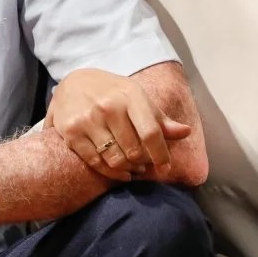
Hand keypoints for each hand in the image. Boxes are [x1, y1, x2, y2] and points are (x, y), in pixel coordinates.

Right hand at [45, 67, 190, 181]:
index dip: (161, 154)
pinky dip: (111, 172)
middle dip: (143, 162)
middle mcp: (108, 106)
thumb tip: (185, 132)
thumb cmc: (111, 92)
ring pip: (116, 160)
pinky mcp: (72, 132)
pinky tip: (119, 171)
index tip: (165, 168)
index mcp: (130, 95)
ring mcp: (88, 120)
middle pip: (134, 150)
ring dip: (128, 169)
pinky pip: (96, 162)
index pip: (151, 132)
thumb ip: (159, 118)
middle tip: (145, 165)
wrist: (72, 83)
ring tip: (133, 167)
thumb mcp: (136, 97)